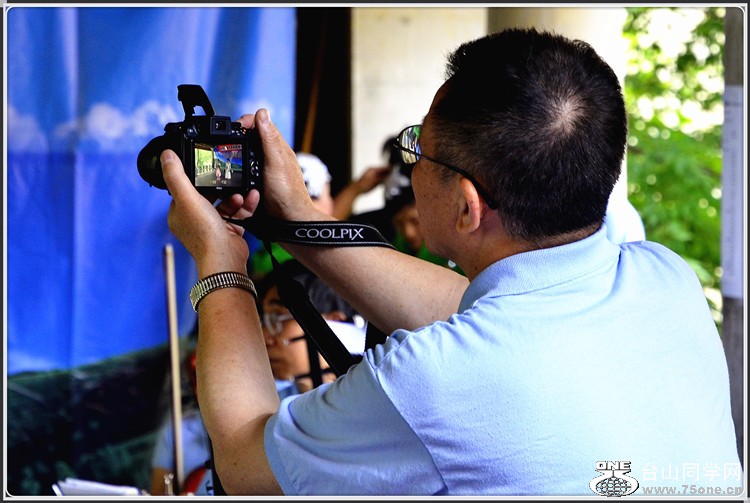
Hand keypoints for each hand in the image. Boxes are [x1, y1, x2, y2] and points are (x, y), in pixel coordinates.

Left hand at [161, 149, 257, 276]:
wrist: (226, 258)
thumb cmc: (204, 233)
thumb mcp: (187, 198)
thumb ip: (176, 175)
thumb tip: (166, 155)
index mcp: (179, 214)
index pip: (185, 189)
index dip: (196, 178)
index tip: (206, 168)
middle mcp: (195, 221)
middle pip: (208, 195)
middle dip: (221, 187)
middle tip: (228, 179)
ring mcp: (213, 226)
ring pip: (225, 203)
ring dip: (235, 195)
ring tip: (240, 193)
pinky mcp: (229, 230)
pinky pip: (238, 212)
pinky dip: (245, 204)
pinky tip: (251, 197)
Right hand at [237, 109, 323, 220]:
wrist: (289, 220)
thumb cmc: (288, 193)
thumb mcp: (276, 162)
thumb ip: (269, 138)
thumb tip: (262, 112)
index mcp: (277, 147)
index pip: (259, 123)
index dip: (245, 122)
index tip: (234, 127)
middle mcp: (270, 155)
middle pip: (249, 138)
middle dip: (236, 137)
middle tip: (224, 143)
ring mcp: (263, 169)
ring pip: (244, 154)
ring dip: (235, 154)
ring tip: (226, 156)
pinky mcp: (257, 182)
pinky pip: (243, 171)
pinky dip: (237, 169)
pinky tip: (232, 173)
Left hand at [353, 166, 391, 193]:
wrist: (356, 190)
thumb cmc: (363, 186)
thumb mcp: (375, 182)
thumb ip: (383, 178)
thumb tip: (389, 176)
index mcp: (372, 169)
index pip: (383, 168)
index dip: (389, 169)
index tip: (394, 171)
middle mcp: (371, 171)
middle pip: (382, 171)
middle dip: (388, 173)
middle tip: (394, 176)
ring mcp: (370, 175)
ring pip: (380, 175)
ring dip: (385, 177)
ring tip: (390, 179)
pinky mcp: (370, 179)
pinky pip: (378, 178)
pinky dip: (381, 180)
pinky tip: (384, 182)